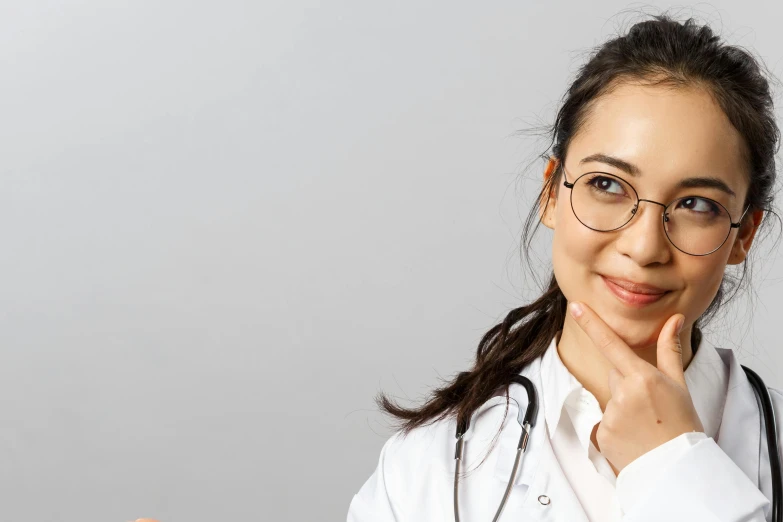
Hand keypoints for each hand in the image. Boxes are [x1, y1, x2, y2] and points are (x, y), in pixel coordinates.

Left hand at [568, 301, 704, 473]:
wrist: (678, 469)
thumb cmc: (682, 424)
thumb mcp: (679, 385)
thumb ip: (669, 350)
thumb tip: (674, 318)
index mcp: (643, 377)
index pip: (611, 343)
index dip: (591, 323)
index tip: (575, 306)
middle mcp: (623, 393)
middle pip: (615, 374)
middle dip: (628, 383)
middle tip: (650, 405)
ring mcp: (610, 415)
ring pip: (610, 399)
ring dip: (623, 407)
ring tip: (645, 424)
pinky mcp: (601, 434)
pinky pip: (604, 422)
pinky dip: (617, 428)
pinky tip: (634, 437)